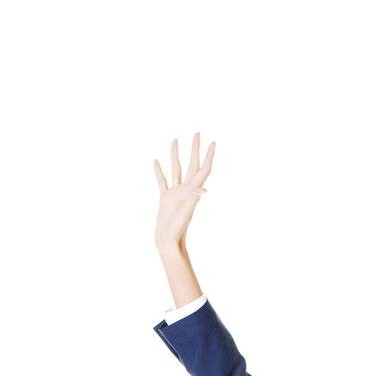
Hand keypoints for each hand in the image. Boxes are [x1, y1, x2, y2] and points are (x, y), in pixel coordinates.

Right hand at [153, 133, 215, 251]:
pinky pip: (162, 181)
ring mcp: (175, 194)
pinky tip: (155, 161)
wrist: (168, 243)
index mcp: (192, 192)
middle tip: (198, 133)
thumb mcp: (185, 214)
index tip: (212, 142)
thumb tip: (203, 190)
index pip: (203, 169)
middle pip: (192, 165)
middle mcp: (185, 190)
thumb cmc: (177, 231)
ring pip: (176, 169)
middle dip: (195, 149)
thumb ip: (193, 200)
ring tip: (175, 139)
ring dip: (176, 155)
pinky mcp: (165, 199)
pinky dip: (159, 171)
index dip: (208, 156)